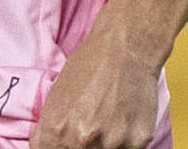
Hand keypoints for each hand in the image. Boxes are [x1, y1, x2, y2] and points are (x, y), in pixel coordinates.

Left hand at [31, 22, 160, 148]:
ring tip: (108, 123)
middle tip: (92, 127)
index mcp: (56, 129)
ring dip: (105, 146)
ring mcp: (111, 144)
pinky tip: (123, 121)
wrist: (126, 49)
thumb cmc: (89, 67)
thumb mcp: (55, 98)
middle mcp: (82, 141)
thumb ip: (50, 133)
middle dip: (82, 147)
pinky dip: (125, 143)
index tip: (67, 143)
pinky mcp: (137, 142)